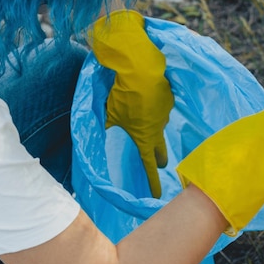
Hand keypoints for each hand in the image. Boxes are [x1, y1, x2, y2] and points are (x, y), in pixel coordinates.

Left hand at [89, 10, 173, 197]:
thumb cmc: (123, 95)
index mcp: (144, 137)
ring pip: (160, 124)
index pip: (149, 165)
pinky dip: (155, 105)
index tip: (157, 194)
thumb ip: (104, 126)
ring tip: (143, 116)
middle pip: (161, 149)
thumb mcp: (108, 113)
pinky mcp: (169, 98)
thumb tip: (94, 135)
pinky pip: (162, 106)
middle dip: (159, 158)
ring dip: (153, 124)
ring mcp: (166, 113)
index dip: (153, 181)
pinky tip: (147, 97)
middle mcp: (159, 128)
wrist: (142, 68)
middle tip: (158, 162)